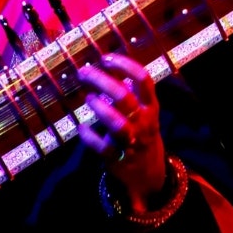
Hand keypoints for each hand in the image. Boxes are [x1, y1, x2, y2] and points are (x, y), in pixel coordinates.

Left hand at [76, 53, 165, 205]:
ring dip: (100, 108)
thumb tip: (108, 66)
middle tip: (84, 73)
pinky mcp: (116, 158)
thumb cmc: (142, 134)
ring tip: (88, 98)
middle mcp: (143, 123)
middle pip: (124, 98)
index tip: (105, 58)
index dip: (124, 65)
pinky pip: (101, 147)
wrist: (149, 174)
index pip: (143, 80)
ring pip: (116, 123)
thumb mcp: (144, 112)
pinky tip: (82, 128)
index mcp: (150, 107)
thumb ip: (130, 92)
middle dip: (102, 81)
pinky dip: (89, 137)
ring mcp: (130, 141)